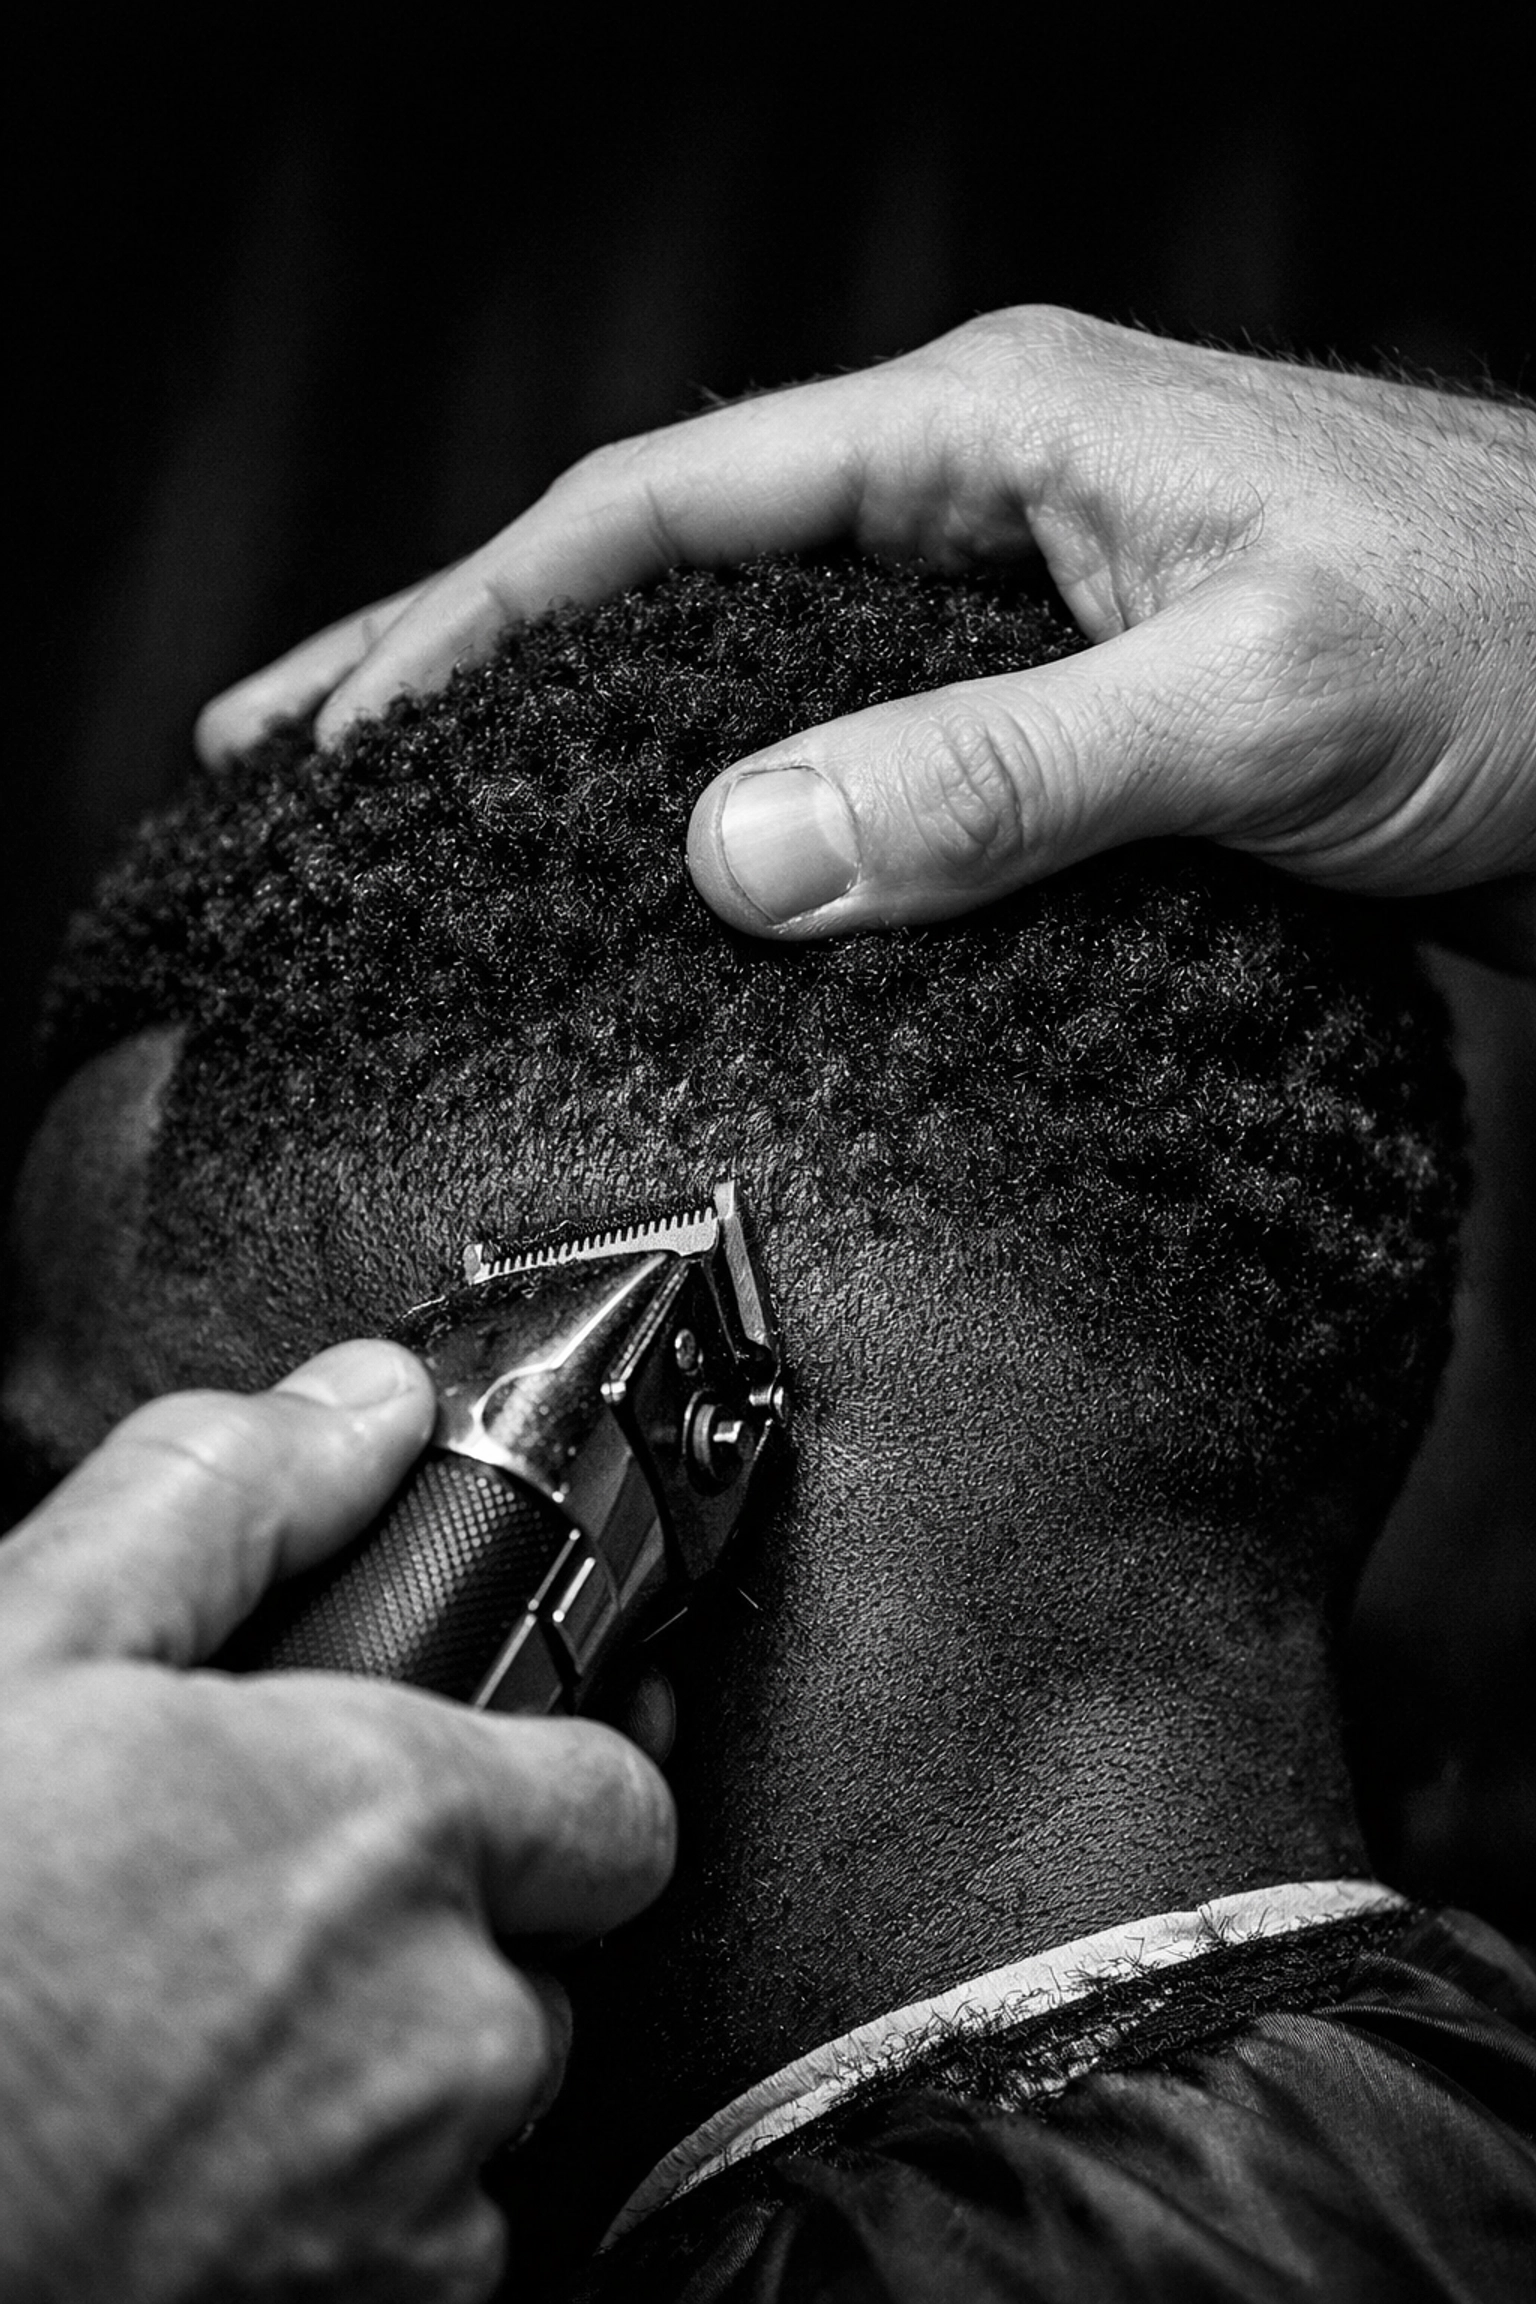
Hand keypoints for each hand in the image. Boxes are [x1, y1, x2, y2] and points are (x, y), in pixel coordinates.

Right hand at [0, 1341, 673, 2302]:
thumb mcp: (30, 1647)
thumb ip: (225, 1501)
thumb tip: (364, 1406)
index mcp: (387, 1824)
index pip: (620, 1791)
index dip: (561, 1770)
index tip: (502, 1771)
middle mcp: (438, 2019)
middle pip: (547, 1951)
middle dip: (453, 1921)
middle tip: (288, 1902)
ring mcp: (404, 2195)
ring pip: (482, 2103)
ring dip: (399, 2065)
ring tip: (225, 2025)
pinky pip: (426, 2241)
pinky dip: (353, 2195)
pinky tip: (216, 2144)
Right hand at [196, 306, 1535, 969]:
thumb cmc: (1521, 645)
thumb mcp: (1248, 705)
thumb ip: (996, 772)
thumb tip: (741, 849)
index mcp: (997, 429)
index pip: (660, 507)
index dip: (475, 617)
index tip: (339, 730)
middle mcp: (988, 494)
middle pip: (664, 565)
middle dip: (470, 650)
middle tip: (305, 749)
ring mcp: (1023, 596)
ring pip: (752, 658)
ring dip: (589, 728)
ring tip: (436, 811)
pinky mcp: (1069, 699)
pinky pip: (861, 739)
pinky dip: (748, 794)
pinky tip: (685, 867)